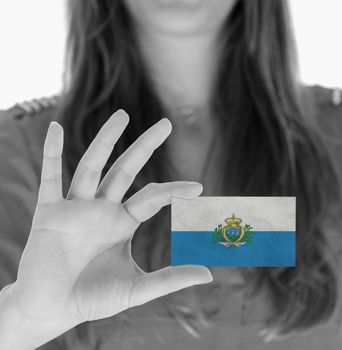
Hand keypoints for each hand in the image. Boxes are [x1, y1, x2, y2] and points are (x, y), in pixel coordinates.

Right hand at [2, 110, 211, 348]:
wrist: (52, 311)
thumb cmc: (92, 299)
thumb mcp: (136, 288)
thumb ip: (170, 280)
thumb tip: (209, 275)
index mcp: (122, 223)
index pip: (152, 197)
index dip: (174, 190)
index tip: (199, 187)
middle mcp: (102, 210)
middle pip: (125, 170)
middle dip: (145, 146)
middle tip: (166, 124)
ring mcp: (75, 208)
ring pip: (92, 166)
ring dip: (106, 140)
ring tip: (123, 115)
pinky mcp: (49, 213)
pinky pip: (49, 178)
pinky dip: (51, 153)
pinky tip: (55, 128)